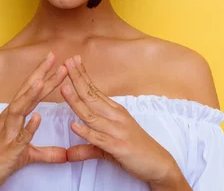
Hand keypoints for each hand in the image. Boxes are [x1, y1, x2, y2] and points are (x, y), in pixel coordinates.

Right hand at [0, 53, 68, 190]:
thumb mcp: (27, 155)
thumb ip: (47, 152)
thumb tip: (66, 155)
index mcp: (15, 116)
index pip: (31, 91)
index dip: (43, 74)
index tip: (56, 60)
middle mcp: (10, 119)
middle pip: (26, 92)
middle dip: (40, 74)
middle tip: (54, 57)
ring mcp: (8, 132)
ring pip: (19, 109)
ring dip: (30, 95)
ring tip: (42, 81)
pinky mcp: (8, 149)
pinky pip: (19, 137)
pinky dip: (28, 127)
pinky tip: (38, 117)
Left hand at [61, 55, 191, 189]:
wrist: (159, 164)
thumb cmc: (136, 150)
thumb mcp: (109, 146)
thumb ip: (88, 146)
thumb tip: (68, 153)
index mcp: (114, 111)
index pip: (95, 90)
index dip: (83, 75)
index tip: (72, 60)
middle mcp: (115, 117)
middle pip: (91, 96)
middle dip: (77, 79)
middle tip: (66, 62)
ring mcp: (117, 131)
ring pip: (91, 115)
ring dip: (76, 101)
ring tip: (63, 87)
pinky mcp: (118, 147)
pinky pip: (99, 138)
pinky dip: (86, 132)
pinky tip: (74, 125)